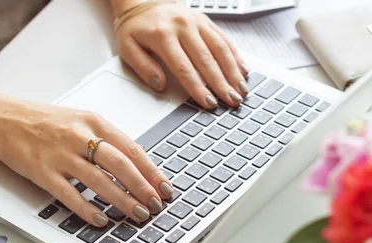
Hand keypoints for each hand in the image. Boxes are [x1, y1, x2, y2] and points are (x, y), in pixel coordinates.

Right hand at [0, 93, 173, 226]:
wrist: (2, 118)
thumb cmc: (44, 121)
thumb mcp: (81, 120)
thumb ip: (107, 140)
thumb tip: (137, 166)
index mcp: (93, 122)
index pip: (132, 149)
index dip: (152, 172)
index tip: (165, 188)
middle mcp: (80, 137)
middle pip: (120, 165)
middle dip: (142, 188)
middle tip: (155, 205)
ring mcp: (61, 155)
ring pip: (99, 182)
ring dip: (122, 201)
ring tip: (137, 214)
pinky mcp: (43, 172)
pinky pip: (70, 195)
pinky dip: (88, 209)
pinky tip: (101, 219)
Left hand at [112, 1, 248, 108]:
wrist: (143, 2)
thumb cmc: (136, 28)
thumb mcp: (128, 48)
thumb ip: (143, 67)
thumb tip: (160, 85)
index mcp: (163, 35)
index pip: (184, 67)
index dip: (198, 87)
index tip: (208, 102)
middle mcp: (183, 26)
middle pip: (206, 60)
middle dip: (221, 83)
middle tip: (232, 100)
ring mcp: (197, 22)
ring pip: (220, 49)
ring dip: (233, 71)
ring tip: (241, 89)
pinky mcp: (206, 21)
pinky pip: (224, 39)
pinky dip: (235, 56)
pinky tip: (243, 71)